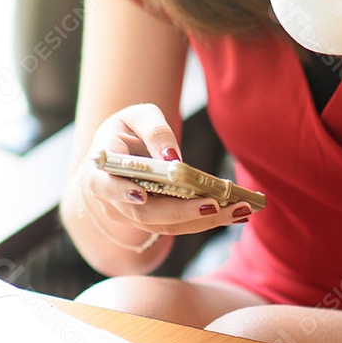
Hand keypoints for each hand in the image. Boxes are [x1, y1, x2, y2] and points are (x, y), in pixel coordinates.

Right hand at [81, 103, 254, 239]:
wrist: (122, 148)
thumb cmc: (129, 128)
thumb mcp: (140, 116)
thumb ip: (155, 132)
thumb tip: (174, 160)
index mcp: (101, 168)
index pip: (105, 185)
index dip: (121, 192)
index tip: (143, 195)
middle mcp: (112, 199)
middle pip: (144, 213)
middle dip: (183, 211)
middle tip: (217, 204)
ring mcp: (132, 215)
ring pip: (165, 225)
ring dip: (204, 221)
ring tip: (239, 209)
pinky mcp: (153, 221)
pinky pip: (178, 224)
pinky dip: (206, 220)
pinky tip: (235, 212)